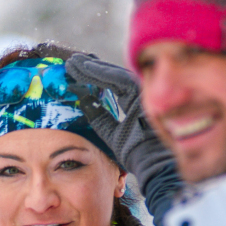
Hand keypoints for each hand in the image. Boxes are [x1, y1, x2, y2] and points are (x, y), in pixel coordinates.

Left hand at [65, 53, 175, 191]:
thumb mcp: (112, 134)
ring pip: (115, 73)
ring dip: (93, 67)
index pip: (112, 84)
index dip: (93, 76)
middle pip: (113, 75)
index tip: (74, 71)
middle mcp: (140, 93)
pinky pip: (120, 78)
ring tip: (74, 63)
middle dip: (91, 67)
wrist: (154, 164)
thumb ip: (99, 117)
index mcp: (134, 102)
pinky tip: (86, 67)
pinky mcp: (145, 93)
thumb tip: (83, 100)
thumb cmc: (137, 153)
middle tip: (71, 62)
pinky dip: (102, 72)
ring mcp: (144, 91)